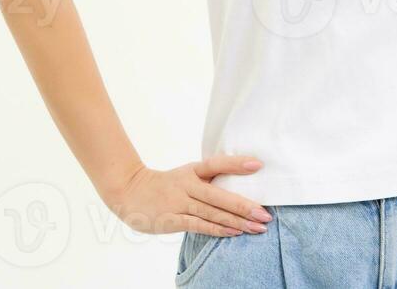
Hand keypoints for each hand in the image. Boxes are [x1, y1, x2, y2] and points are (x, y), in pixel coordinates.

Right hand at [107, 157, 272, 237]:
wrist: (130, 191)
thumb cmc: (165, 184)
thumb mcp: (186, 174)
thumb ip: (208, 178)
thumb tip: (238, 185)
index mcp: (193, 170)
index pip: (217, 164)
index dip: (237, 164)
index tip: (259, 165)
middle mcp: (188, 184)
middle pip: (221, 196)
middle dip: (245, 206)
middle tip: (265, 214)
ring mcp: (180, 202)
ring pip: (213, 213)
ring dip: (237, 222)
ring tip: (257, 227)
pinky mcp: (173, 219)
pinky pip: (200, 225)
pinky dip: (218, 230)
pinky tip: (234, 232)